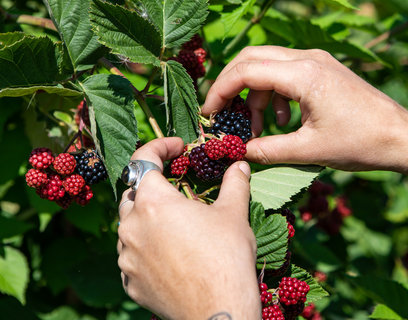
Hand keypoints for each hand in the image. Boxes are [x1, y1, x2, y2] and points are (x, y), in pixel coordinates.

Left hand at [117, 137, 259, 319]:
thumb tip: (239, 165)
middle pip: (133, 194)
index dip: (159, 146)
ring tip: (176, 226)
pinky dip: (146, 248)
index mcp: (153, 202)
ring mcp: (126, 257)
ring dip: (147, 219)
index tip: (178, 146)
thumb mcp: (234, 213)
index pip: (143, 160)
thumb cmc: (226, 257)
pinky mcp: (129, 281)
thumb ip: (234, 183)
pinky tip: (170, 255)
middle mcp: (131, 226)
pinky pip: (132, 256)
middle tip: (178, 191)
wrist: (218, 310)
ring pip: (129, 226)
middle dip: (152, 186)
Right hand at [202, 46, 407, 171]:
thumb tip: (238, 152)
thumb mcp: (309, 151)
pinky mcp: (324, 69)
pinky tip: (285, 121)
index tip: (209, 114)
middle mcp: (309, 58)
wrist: (401, 136)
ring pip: (269, 66)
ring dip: (257, 95)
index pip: (246, 71)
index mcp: (304, 74)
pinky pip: (288, 73)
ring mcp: (318, 61)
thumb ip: (268, 150)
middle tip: (224, 114)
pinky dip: (276, 94)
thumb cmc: (361, 143)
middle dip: (233, 86)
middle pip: (253, 58)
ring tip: (262, 129)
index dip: (221, 91)